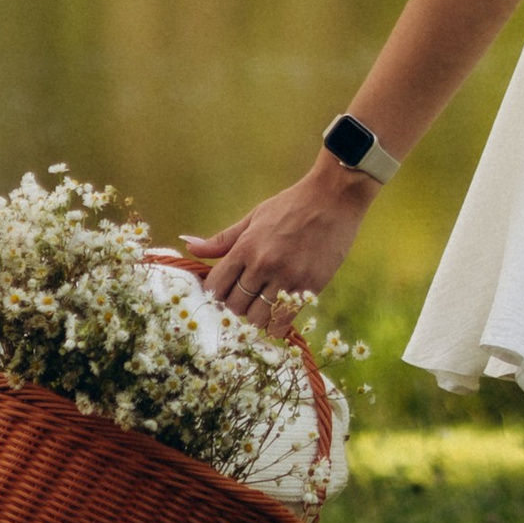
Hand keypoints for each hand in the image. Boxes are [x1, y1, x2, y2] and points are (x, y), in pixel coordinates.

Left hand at [180, 158, 373, 337]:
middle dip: (235, 306)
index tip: (224, 292)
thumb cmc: (291, 205)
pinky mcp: (309, 287)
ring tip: (262, 306)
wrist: (334, 198)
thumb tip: (189, 245)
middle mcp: (263, 265)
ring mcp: (287, 278)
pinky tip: (277, 315)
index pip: (215, 286)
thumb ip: (222, 239)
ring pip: (256, 318)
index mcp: (246, 247)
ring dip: (255, 317)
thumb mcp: (254, 217)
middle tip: (245, 299)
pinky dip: (276, 325)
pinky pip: (283, 321)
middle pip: (234, 306)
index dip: (215, 293)